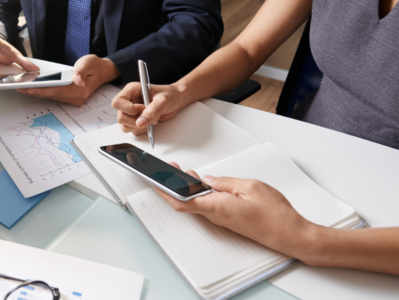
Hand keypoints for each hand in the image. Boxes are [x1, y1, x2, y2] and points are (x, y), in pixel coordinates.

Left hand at [18, 55, 117, 105]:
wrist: (103, 70)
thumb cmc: (95, 66)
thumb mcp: (88, 63)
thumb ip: (81, 71)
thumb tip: (77, 80)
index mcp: (79, 91)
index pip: (55, 91)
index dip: (39, 90)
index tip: (27, 89)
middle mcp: (75, 98)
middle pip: (50, 96)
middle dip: (34, 92)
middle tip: (19, 88)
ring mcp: (72, 99)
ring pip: (50, 96)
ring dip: (37, 92)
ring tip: (22, 87)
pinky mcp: (69, 97)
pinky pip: (53, 94)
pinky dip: (43, 91)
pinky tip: (33, 87)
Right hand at [111, 82, 189, 135]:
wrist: (177, 100)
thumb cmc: (170, 95)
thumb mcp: (163, 101)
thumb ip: (152, 111)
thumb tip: (140, 123)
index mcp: (131, 91)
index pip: (117, 102)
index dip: (128, 109)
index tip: (143, 109)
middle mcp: (128, 102)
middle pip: (120, 117)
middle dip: (135, 121)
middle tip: (150, 117)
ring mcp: (130, 113)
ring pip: (125, 126)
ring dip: (139, 127)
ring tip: (152, 120)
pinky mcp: (135, 121)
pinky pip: (133, 131)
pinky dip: (142, 130)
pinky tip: (151, 123)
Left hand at [154, 163, 316, 258]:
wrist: (289, 234)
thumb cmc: (274, 214)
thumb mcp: (250, 186)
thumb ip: (225, 182)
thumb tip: (209, 179)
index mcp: (216, 206)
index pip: (181, 200)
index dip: (164, 190)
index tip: (153, 179)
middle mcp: (215, 215)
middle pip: (185, 201)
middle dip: (173, 184)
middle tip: (169, 169)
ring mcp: (221, 218)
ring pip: (196, 202)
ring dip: (188, 188)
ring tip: (183, 171)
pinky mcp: (228, 219)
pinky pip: (208, 206)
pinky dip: (200, 193)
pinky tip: (202, 183)